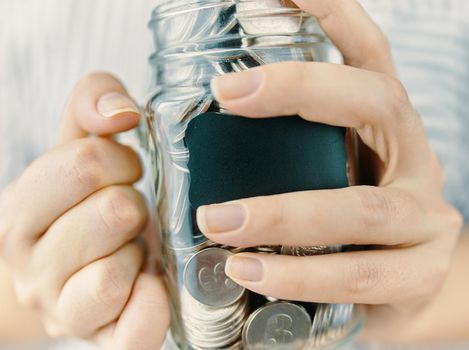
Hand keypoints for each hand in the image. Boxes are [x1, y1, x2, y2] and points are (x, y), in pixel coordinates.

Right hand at [0, 73, 168, 348]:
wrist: (62, 271)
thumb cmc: (76, 203)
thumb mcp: (75, 144)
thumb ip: (92, 101)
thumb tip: (122, 109)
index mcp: (20, 213)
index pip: (84, 165)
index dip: (120, 160)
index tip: (124, 171)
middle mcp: (33, 269)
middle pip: (112, 213)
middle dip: (132, 202)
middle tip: (128, 210)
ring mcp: (66, 311)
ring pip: (112, 276)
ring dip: (139, 251)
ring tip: (132, 246)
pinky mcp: (106, 340)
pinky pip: (133, 333)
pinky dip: (151, 308)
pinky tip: (153, 284)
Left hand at [196, 0, 462, 341]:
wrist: (395, 286)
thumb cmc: (344, 221)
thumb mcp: (323, 171)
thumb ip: (284, 148)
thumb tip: (195, 121)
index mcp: (387, 123)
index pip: (369, 53)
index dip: (335, 13)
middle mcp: (416, 156)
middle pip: (374, 102)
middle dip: (300, 89)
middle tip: (227, 94)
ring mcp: (427, 216)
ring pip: (363, 208)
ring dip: (283, 214)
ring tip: (218, 222)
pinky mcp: (423, 274)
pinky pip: (361, 275)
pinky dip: (301, 276)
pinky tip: (252, 274)